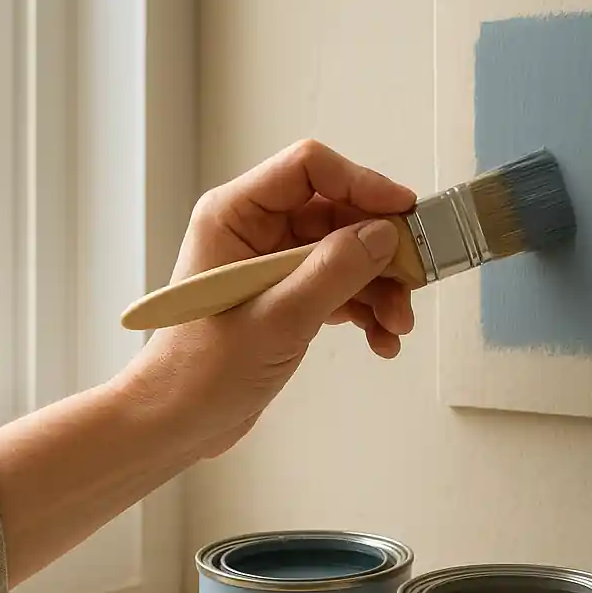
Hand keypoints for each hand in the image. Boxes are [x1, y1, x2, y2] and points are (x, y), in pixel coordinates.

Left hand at [122, 139, 417, 457]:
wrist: (177, 422)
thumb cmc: (201, 371)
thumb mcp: (278, 319)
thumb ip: (334, 272)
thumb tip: (383, 234)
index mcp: (234, 215)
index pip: (309, 170)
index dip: (361, 184)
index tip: (404, 211)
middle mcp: (254, 231)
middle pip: (337, 214)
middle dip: (379, 250)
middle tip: (414, 281)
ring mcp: (272, 266)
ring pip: (345, 254)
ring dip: (380, 287)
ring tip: (398, 326)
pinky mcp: (286, 298)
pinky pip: (339, 288)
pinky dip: (366, 311)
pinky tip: (381, 341)